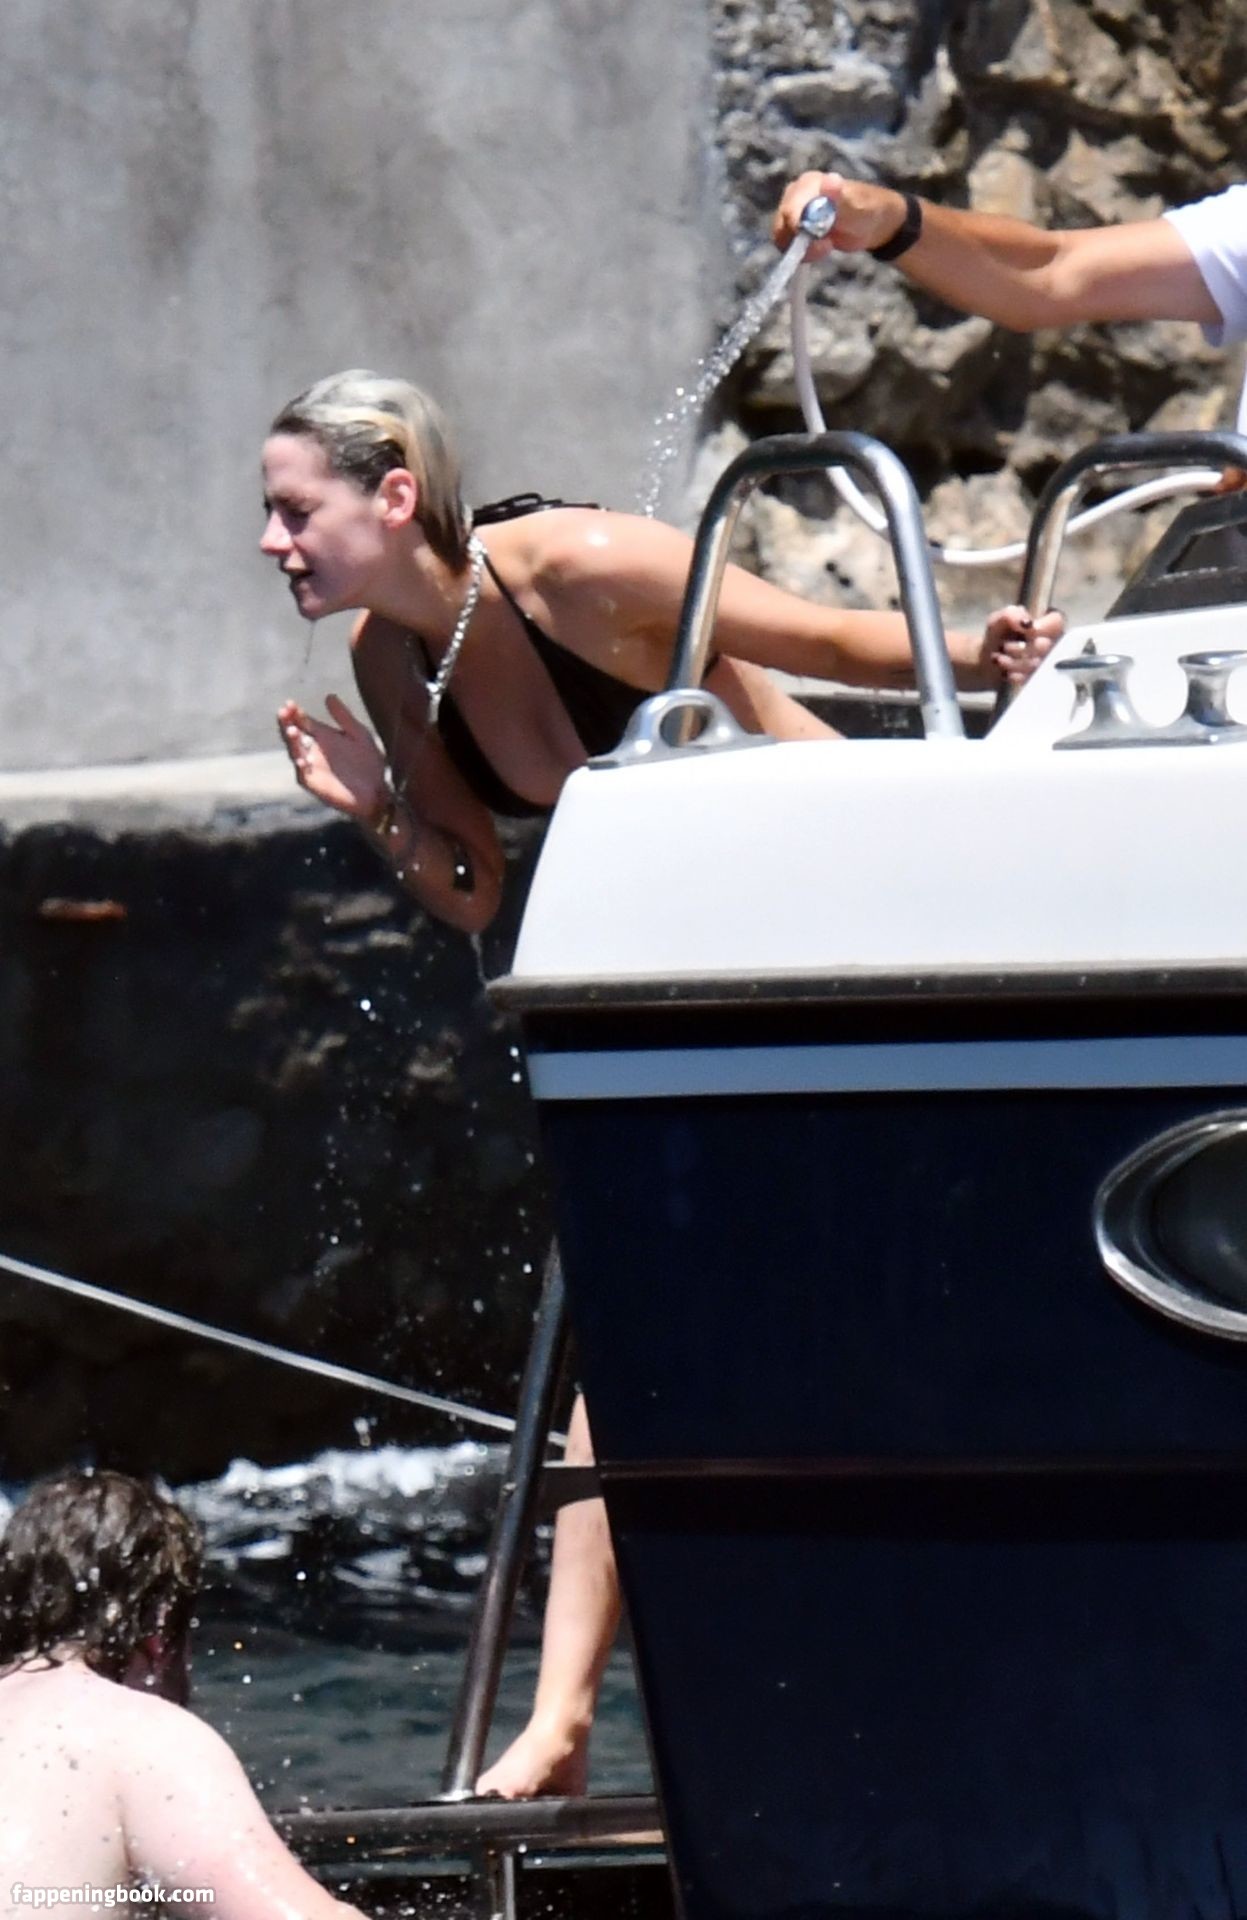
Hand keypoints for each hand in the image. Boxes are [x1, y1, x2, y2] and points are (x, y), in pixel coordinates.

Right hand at [277, 694, 387, 820]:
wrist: (377, 791)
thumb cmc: (370, 763)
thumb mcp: (359, 735)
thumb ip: (344, 717)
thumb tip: (329, 696)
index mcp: (322, 736)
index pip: (303, 721)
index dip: (295, 712)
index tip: (290, 703)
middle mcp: (312, 750)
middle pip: (294, 734)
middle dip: (287, 723)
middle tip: (284, 712)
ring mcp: (311, 767)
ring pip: (295, 752)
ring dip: (292, 742)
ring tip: (291, 730)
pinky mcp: (313, 783)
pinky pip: (302, 773)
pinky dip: (301, 765)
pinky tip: (302, 759)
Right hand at [772, 171, 908, 262]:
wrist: (872, 222)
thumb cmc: (866, 210)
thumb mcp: (856, 205)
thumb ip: (840, 197)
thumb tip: (830, 180)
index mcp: (807, 183)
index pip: (790, 210)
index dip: (800, 230)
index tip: (823, 242)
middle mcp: (795, 195)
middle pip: (782, 225)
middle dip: (802, 242)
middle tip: (827, 246)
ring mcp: (793, 212)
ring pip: (783, 237)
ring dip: (804, 249)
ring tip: (828, 246)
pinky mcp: (795, 229)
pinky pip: (788, 245)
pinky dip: (804, 252)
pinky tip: (824, 247)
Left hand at [981, 604, 1064, 686]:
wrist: (986, 662)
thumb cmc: (997, 636)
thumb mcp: (997, 620)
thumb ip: (1011, 615)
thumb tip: (1027, 622)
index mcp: (1047, 624)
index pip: (1057, 621)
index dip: (1041, 627)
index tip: (1025, 631)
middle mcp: (1052, 643)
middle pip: (1045, 645)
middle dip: (1020, 647)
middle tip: (1005, 646)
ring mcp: (1046, 663)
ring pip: (1036, 664)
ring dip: (1013, 662)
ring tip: (999, 658)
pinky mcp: (1038, 680)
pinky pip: (1031, 678)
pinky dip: (1014, 675)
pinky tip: (1005, 672)